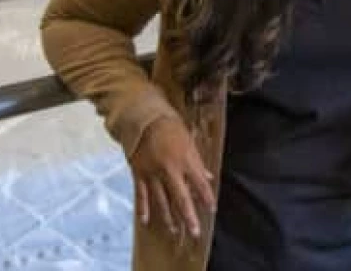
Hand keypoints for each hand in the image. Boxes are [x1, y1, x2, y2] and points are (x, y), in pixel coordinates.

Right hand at [129, 117, 215, 239]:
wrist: (143, 118)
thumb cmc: (170, 126)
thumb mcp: (189, 140)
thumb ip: (197, 162)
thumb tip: (207, 177)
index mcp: (185, 160)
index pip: (200, 184)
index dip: (207, 198)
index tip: (212, 209)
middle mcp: (170, 170)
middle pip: (181, 198)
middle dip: (189, 217)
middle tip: (194, 232)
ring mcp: (153, 174)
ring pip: (162, 201)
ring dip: (168, 217)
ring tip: (174, 230)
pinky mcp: (138, 174)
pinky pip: (141, 195)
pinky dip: (143, 208)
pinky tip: (145, 220)